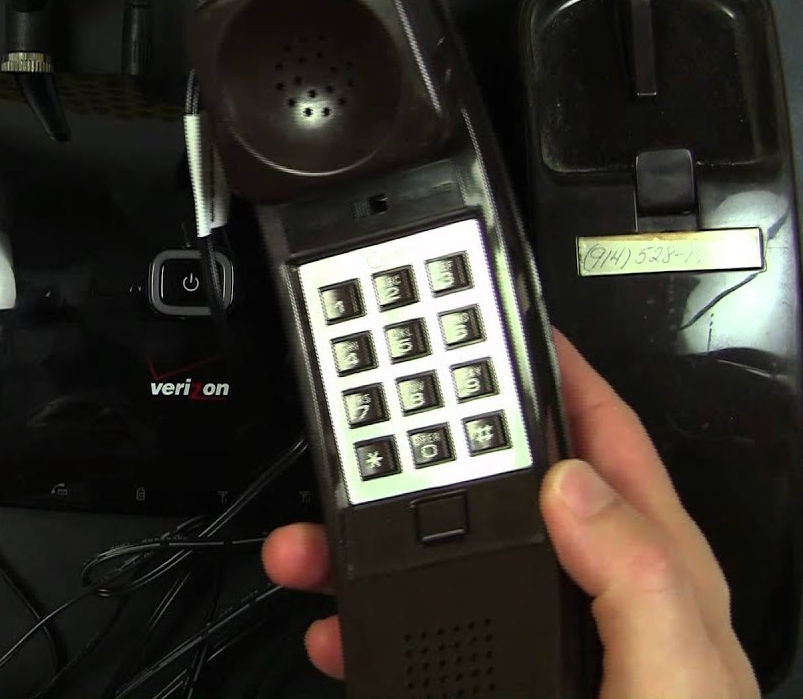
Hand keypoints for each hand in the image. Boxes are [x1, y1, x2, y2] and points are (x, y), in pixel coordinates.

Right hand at [261, 332, 759, 697]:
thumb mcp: (681, 673)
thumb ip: (635, 572)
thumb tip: (566, 480)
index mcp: (647, 570)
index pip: (601, 443)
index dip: (551, 377)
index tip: (491, 329)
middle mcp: (583, 593)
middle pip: (491, 490)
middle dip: (420, 450)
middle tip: (364, 420)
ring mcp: (527, 636)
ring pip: (431, 557)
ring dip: (363, 539)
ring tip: (312, 535)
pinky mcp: (480, 677)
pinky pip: (407, 627)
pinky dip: (357, 617)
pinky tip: (330, 620)